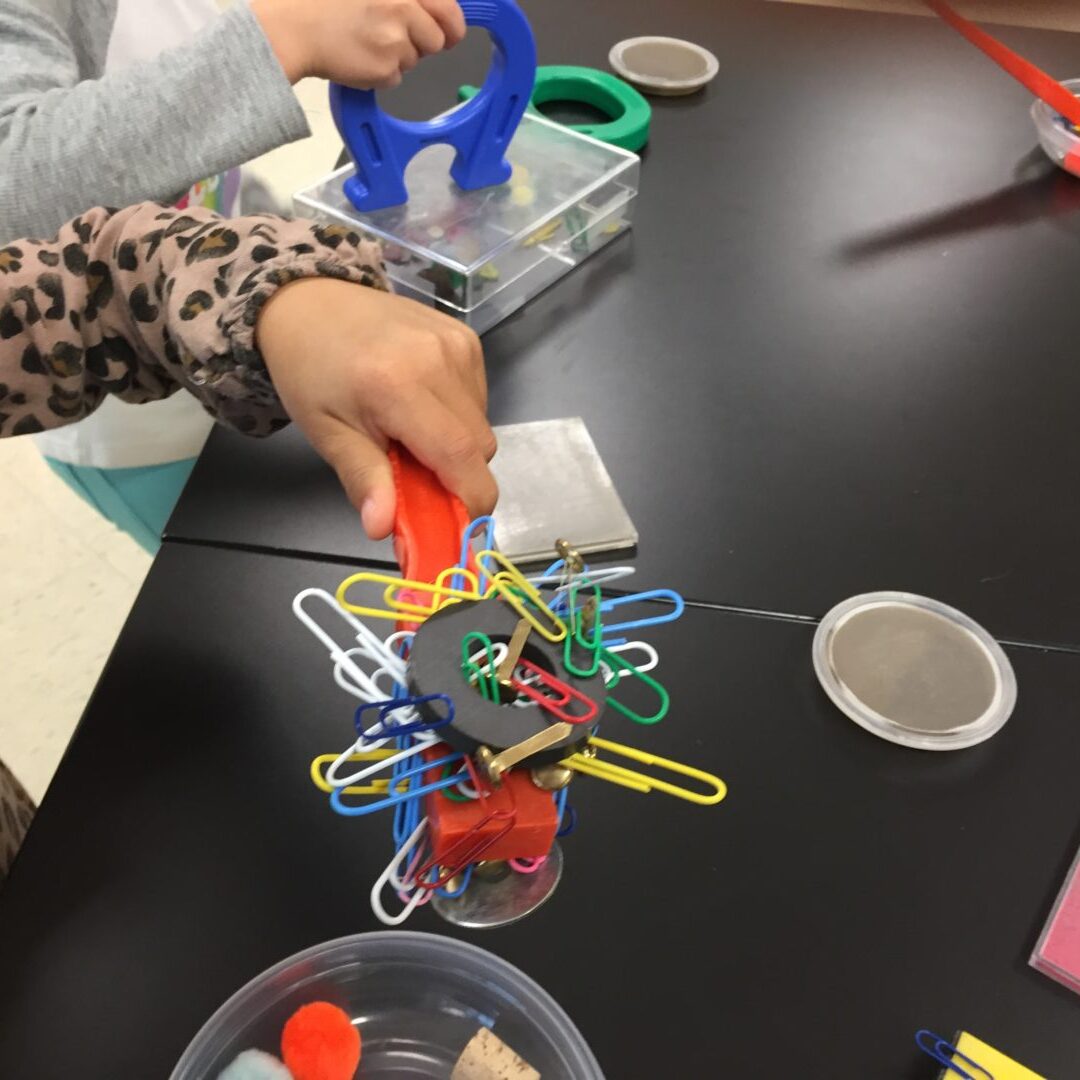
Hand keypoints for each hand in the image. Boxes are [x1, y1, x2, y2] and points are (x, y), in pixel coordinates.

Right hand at [253, 0, 465, 88]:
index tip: (449, 31)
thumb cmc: (322, 3)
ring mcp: (395, 42)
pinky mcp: (385, 70)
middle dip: (423, 42)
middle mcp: (403, 10)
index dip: (452, 23)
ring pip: (413, 60)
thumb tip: (427, 9)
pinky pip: (395, 78)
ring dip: (396, 55)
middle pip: (436, 40)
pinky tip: (359, 56)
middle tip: (397, 38)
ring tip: (365, 40)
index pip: (448, 8)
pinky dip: (380, 72)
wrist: (294, 27)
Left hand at [256, 279, 496, 539]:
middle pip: (480, 446)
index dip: (470, 501)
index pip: (462, 456)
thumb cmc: (311, 371)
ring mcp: (458, 344)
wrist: (310, 301)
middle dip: (458, 476)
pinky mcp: (466, 337)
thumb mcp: (326, 432)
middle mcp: (439, 359)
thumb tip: (383, 528)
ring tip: (413, 435)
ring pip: (483, 425)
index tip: (457, 527)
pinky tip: (423, 405)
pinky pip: (479, 399)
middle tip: (418, 479)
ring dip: (457, 446)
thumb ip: (362, 478)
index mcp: (399, 385)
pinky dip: (458, 416)